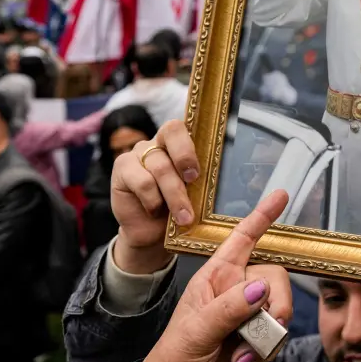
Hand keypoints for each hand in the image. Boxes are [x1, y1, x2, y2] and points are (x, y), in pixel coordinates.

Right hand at [112, 119, 200, 274]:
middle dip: (185, 157)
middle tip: (193, 181)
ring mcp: (137, 153)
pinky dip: (153, 200)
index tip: (198, 172)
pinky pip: (142, 181)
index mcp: (178, 143)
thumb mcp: (195, 194)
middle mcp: (157, 142)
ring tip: (184, 217)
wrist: (151, 235)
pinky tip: (155, 211)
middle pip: (171, 132)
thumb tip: (239, 178)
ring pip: (160, 166)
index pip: (183, 126)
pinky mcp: (122, 168)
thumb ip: (203, 180)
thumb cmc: (178, 210)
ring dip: (174, 195)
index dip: (191, 144)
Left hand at [142, 190, 293, 361]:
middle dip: (274, 303)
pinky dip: (267, 349)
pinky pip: (280, 333)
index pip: (241, 239)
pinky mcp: (259, 336)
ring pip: (281, 307)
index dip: (261, 216)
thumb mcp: (195, 330)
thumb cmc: (174, 357)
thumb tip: (259, 288)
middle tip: (260, 329)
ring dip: (267, 334)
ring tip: (240, 353)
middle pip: (273, 276)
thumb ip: (227, 308)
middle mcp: (235, 290)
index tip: (280, 195)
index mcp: (215, 277)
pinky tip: (244, 360)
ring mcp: (249, 314)